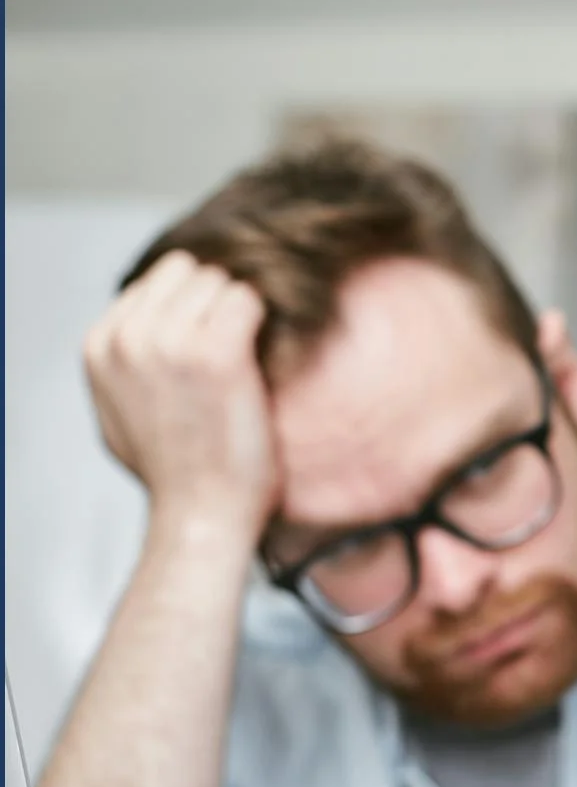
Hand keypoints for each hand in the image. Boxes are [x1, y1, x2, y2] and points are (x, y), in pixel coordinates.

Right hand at [82, 249, 277, 543]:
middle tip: (237, 349)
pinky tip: (264, 360)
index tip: (211, 341)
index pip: (157, 280)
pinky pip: (251, 299)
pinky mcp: (217, 352)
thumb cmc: (172, 472)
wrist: (201, 513)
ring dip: (243, 315)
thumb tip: (138, 329)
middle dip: (218, 301)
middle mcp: (130, 335)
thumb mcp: (118, 410)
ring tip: (248, 362)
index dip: (193, 305)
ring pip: (223, 282)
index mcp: (100, 344)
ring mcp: (171, 340)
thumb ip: (123, 362)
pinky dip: (266, 322)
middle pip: (192, 272)